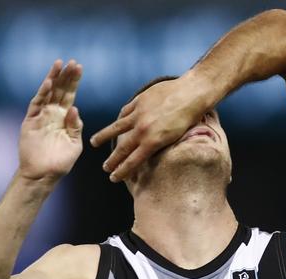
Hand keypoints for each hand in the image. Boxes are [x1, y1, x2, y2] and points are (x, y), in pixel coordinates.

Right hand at [18, 59, 82, 180]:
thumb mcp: (74, 144)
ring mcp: (41, 116)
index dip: (74, 82)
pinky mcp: (31, 120)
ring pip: (48, 93)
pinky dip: (42, 93)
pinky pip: (37, 104)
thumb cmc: (61, 161)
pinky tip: (49, 82)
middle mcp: (53, 114)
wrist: (45, 174)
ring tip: (59, 64)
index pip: (70, 95)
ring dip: (54, 78)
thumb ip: (76, 127)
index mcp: (65, 118)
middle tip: (73, 62)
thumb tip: (75, 109)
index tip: (79, 68)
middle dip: (66, 76)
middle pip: (60, 90)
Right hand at [90, 73, 209, 181]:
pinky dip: (120, 119)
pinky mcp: (139, 101)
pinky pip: (125, 112)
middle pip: (122, 148)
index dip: (122, 171)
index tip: (113, 178)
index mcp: (153, 142)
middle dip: (112, 160)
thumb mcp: (176, 138)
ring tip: (93, 143)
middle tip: (105, 168)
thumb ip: (159, 145)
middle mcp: (142, 130)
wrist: (191, 93)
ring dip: (103, 136)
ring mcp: (139, 114)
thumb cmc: (190, 118)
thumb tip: (148, 152)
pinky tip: (115, 123)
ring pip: (116, 128)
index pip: (133, 161)